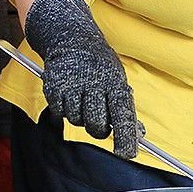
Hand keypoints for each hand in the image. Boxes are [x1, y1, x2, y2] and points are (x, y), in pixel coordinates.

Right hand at [23, 0, 142, 158]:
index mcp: (115, 81)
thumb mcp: (118, 80)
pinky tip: (69, 96)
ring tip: (83, 99)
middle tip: (99, 122)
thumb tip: (139, 135)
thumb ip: (126, 108)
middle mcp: (94, 83)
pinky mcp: (53, 86)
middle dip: (100, 129)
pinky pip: (59, 113)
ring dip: (80, 117)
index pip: (123, 114)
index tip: (127, 153)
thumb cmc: (100, 66)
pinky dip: (63, 110)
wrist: (72, 38)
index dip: (126, 136)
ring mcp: (72, 85)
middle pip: (97, 125)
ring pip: (77, 120)